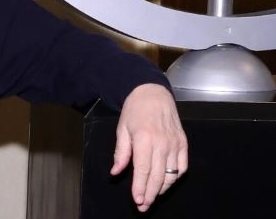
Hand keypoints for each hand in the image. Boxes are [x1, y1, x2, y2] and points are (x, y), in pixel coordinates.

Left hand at [110, 83, 187, 211]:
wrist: (153, 93)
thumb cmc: (135, 110)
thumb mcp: (122, 129)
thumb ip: (120, 153)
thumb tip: (115, 172)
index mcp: (144, 139)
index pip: (143, 170)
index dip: (140, 188)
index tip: (137, 200)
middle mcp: (162, 143)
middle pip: (158, 176)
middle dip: (151, 194)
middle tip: (143, 206)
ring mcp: (175, 144)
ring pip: (171, 174)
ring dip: (162, 189)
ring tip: (153, 196)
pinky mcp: (183, 143)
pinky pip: (182, 167)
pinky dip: (175, 178)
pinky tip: (166, 182)